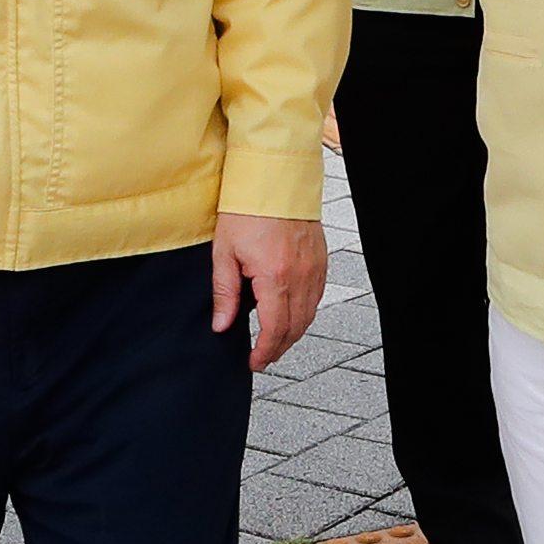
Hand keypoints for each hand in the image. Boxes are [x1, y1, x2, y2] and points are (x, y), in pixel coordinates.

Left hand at [209, 211, 327, 368]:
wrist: (275, 181)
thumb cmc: (247, 210)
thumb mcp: (224, 253)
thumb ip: (224, 293)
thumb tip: (222, 325)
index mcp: (275, 277)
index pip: (274, 329)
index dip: (264, 352)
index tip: (254, 362)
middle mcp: (301, 276)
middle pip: (295, 328)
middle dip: (278, 349)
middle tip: (262, 358)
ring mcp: (315, 269)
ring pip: (309, 316)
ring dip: (292, 334)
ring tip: (274, 342)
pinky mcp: (321, 261)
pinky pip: (316, 298)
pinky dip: (304, 314)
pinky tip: (290, 315)